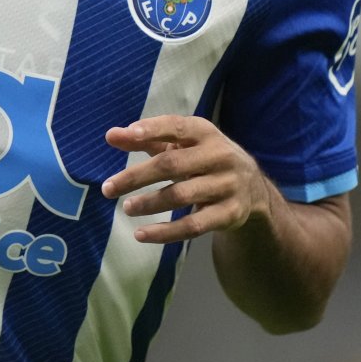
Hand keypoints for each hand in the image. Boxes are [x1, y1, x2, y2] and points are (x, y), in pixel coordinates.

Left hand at [101, 115, 269, 242]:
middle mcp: (219, 156)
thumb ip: (146, 139)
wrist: (252, 188)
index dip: (153, 129)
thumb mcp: (180, 145)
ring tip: (127, 207)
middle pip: (172, 165)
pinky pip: (193, 226)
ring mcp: (227, 186)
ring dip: (149, 204)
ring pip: (181, 196)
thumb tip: (111, 135)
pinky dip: (164, 232)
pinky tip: (141, 234)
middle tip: (108, 188)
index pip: (176, 127)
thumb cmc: (203, 159)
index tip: (128, 134)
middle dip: (137, 177)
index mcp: (205, 133)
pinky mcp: (229, 214)